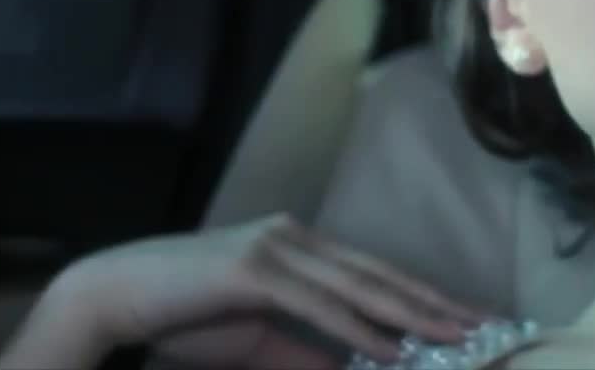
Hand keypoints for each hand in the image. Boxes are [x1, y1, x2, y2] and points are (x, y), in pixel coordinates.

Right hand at [0, 214, 483, 368]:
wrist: (112, 296)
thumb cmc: (181, 315)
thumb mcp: (258, 337)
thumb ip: (307, 349)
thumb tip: (355, 367)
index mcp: (299, 245)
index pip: (374, 273)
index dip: (421, 296)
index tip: (462, 319)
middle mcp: (295, 238)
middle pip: (380, 275)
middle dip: (434, 304)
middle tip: (483, 326)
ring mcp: (275, 248)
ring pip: (360, 287)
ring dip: (412, 315)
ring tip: (456, 338)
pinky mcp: (253, 269)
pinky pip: (319, 306)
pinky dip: (360, 329)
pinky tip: (393, 349)